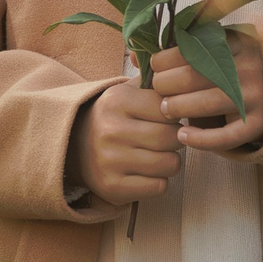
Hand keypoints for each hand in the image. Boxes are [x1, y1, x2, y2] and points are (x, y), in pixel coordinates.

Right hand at [69, 77, 181, 207]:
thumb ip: (157, 81)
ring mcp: (110, 161)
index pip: (168, 109)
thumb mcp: (128, 91)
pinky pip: (159, 187)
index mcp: (117, 100)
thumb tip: (188, 75)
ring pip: (170, 164)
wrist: (74, 147)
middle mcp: (111, 130)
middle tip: (166, 139)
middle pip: (171, 137)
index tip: (166, 119)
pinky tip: (147, 173)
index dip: (174, 115)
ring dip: (170, 161)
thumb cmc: (114, 117)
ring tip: (157, 155)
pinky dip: (159, 181)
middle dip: (176, 139)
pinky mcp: (113, 187)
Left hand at [148, 35, 262, 153]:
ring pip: (208, 102)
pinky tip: (183, 135)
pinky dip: (200, 139)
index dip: (165, 59)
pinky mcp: (258, 124)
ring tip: (165, 110)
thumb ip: (176, 55)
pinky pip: (226, 136)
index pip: (192, 47)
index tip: (155, 68)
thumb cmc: (227, 74)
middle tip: (158, 91)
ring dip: (179, 108)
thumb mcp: (209, 58)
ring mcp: (256, 96)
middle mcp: (249, 66)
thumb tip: (134, 55)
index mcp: (236, 42)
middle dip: (167, 84)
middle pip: (196, 75)